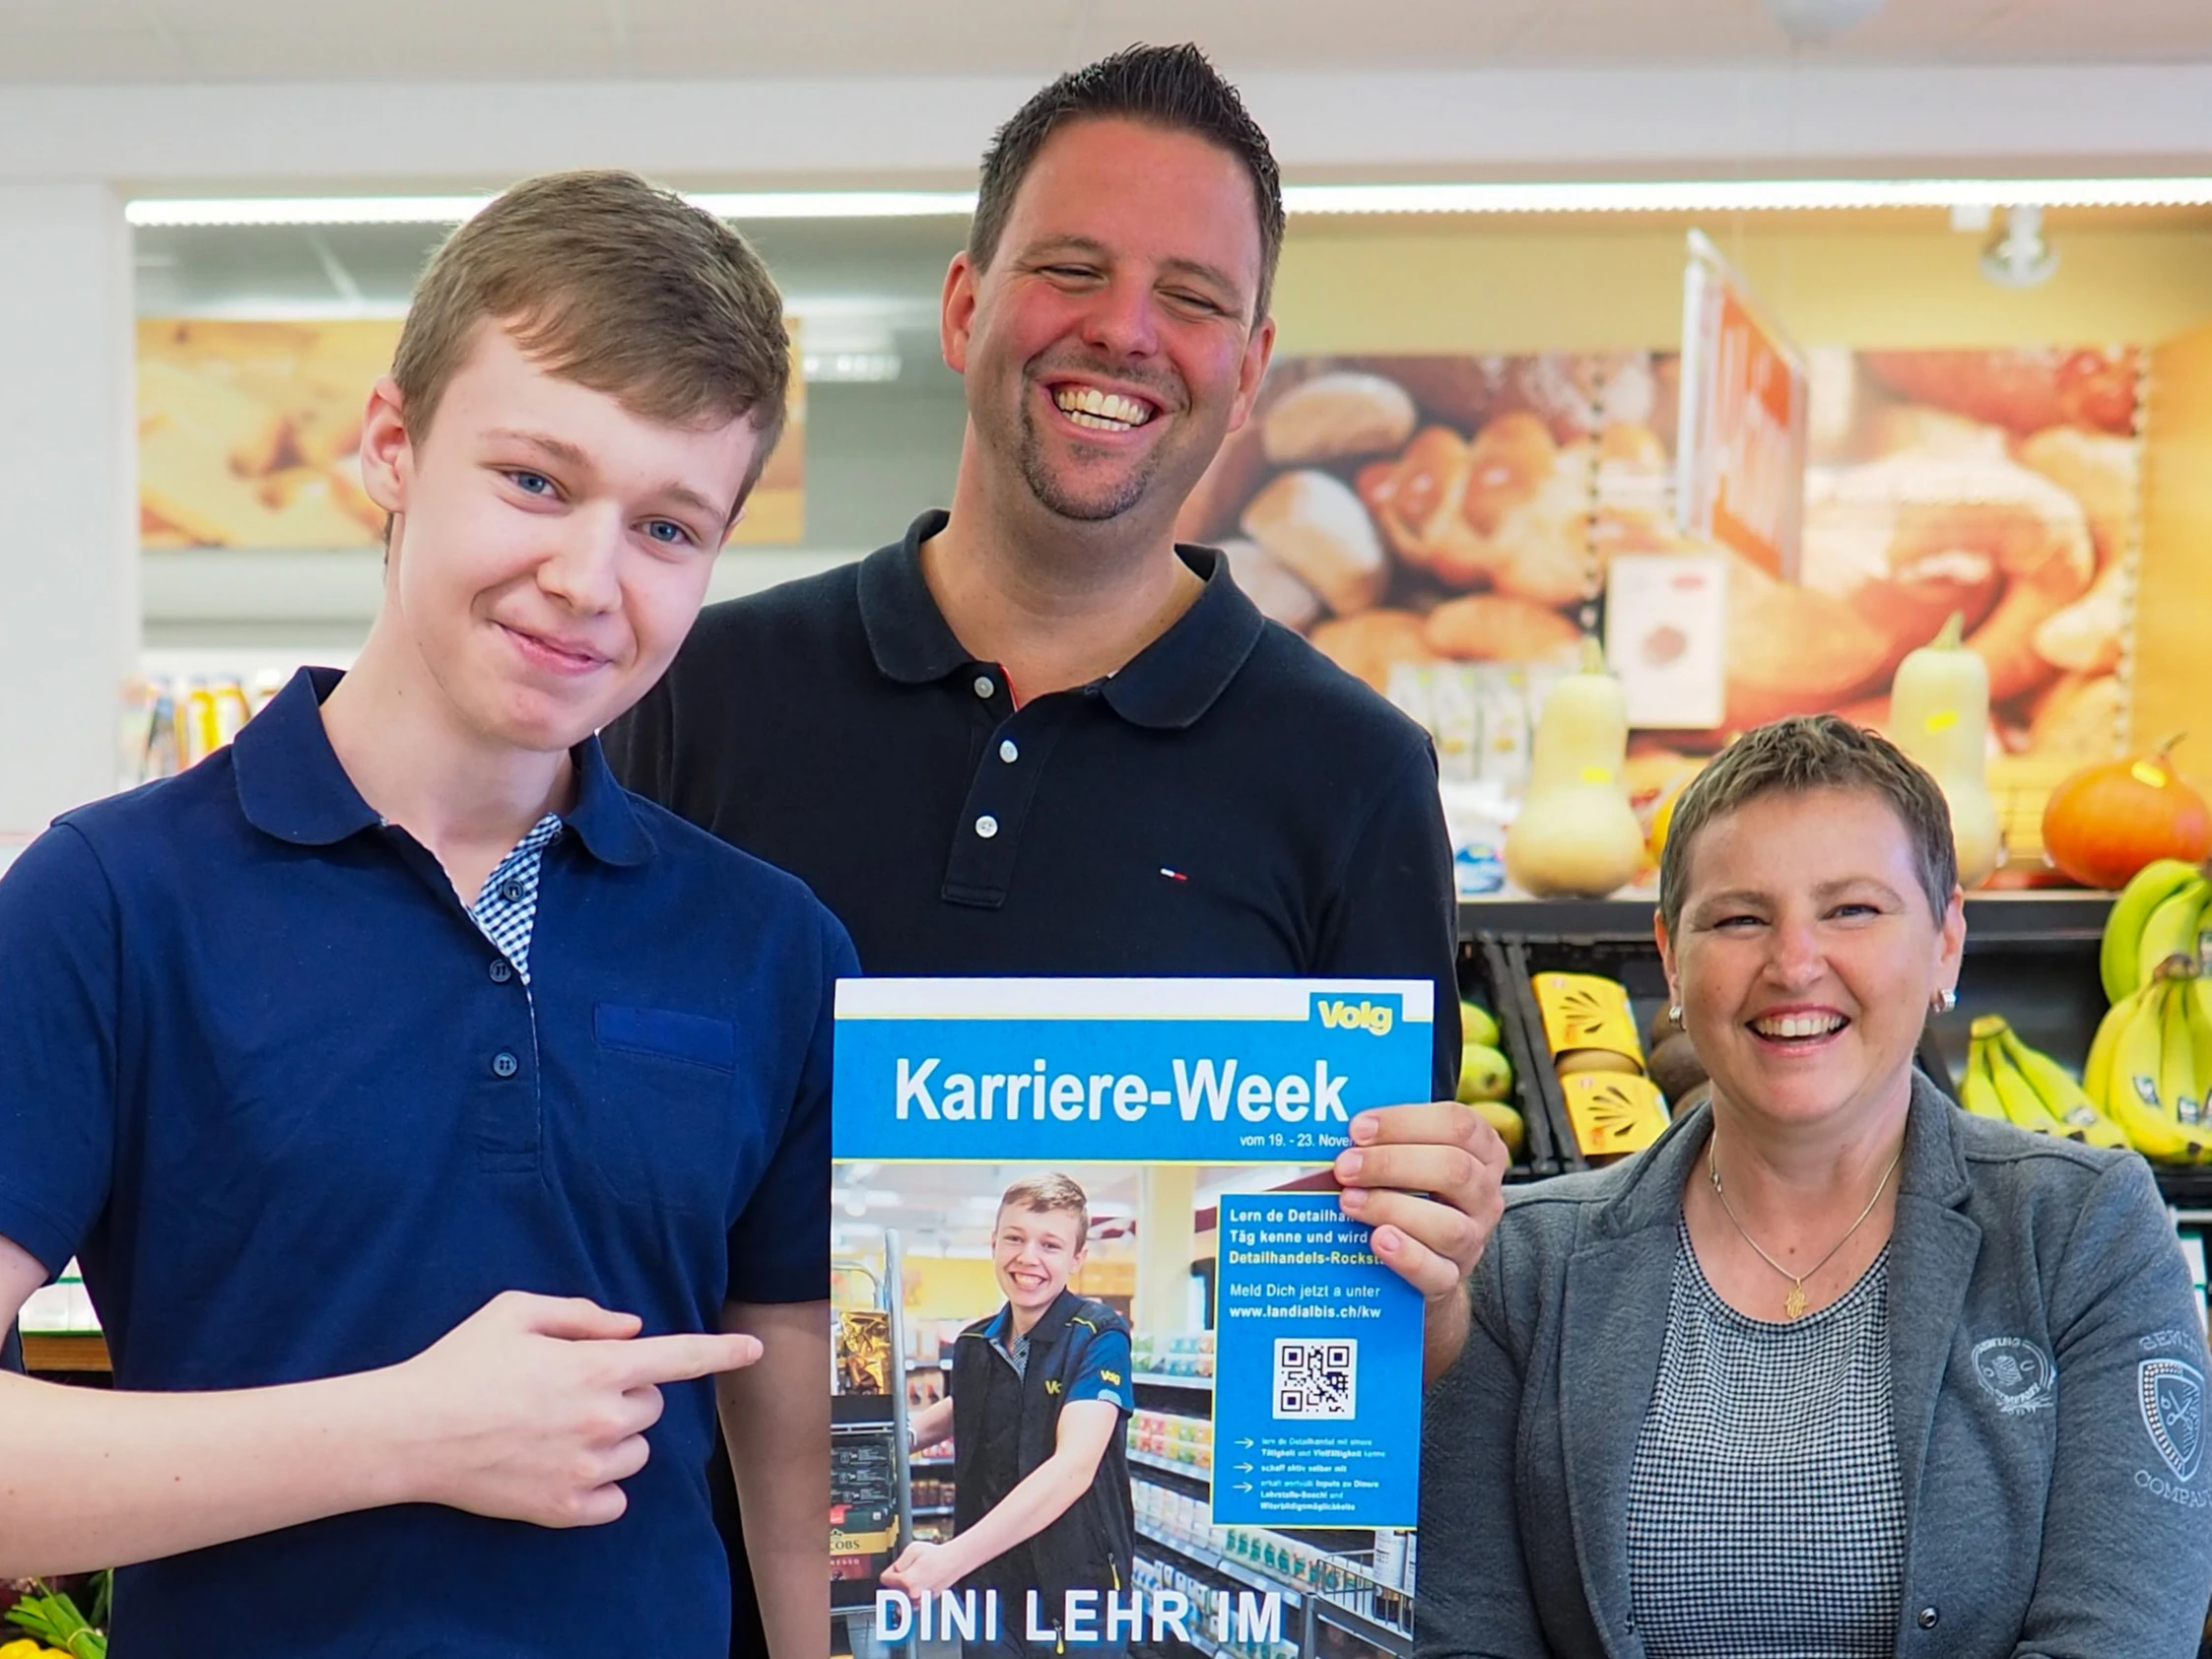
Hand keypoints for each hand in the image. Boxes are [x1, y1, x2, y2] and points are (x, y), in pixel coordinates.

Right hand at [392, 1290, 762, 1527]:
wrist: (410, 1432)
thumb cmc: (460, 1363)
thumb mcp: (517, 1311)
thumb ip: (583, 1314)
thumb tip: (631, 1329)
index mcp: (597, 1365)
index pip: (680, 1357)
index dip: (722, 1352)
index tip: (753, 1350)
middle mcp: (602, 1418)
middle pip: (653, 1407)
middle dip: (628, 1395)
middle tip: (574, 1391)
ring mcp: (586, 1467)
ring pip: (639, 1453)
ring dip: (616, 1440)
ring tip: (562, 1429)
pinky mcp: (565, 1508)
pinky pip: (615, 1499)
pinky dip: (601, 1485)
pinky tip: (563, 1466)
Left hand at [881, 1539, 966, 1596]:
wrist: (954, 1562)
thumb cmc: (936, 1556)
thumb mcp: (913, 1549)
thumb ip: (898, 1562)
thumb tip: (894, 1571)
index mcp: (907, 1581)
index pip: (885, 1579)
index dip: (890, 1571)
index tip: (896, 1568)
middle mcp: (913, 1594)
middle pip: (893, 1590)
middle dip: (897, 1581)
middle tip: (908, 1571)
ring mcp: (920, 1600)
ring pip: (902, 1598)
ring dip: (904, 1590)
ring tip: (915, 1577)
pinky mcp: (927, 1602)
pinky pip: (913, 1601)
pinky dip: (914, 1594)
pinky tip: (921, 1583)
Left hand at [1333, 1102, 1506, 1302]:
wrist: (1423, 1257)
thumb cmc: (1411, 1189)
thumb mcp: (1412, 1155)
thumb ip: (1389, 1139)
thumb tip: (1334, 1127)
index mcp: (1482, 1150)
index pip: (1458, 1124)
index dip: (1404, 1122)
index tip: (1358, 1128)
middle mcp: (1484, 1194)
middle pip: (1454, 1170)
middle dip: (1390, 1164)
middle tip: (1344, 1166)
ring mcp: (1473, 1239)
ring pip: (1448, 1224)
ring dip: (1390, 1208)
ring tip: (1349, 1201)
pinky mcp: (1452, 1277)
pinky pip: (1436, 1271)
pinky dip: (1406, 1256)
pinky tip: (1378, 1239)